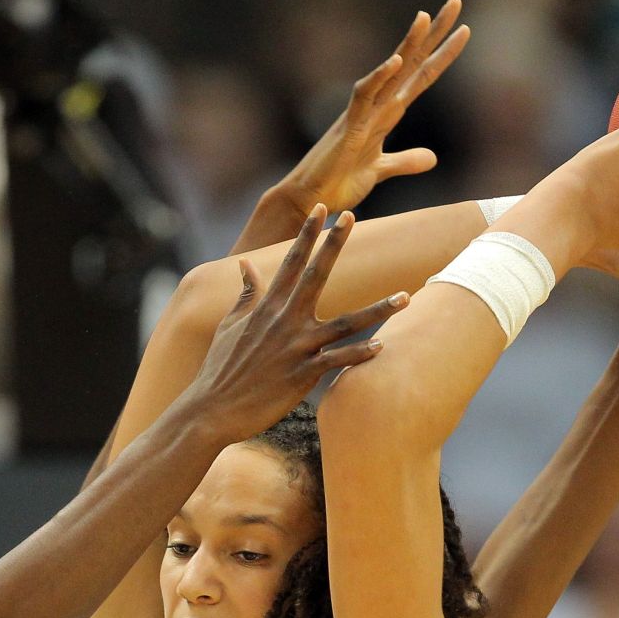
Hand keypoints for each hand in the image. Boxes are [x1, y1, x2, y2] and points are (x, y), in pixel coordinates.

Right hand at [179, 207, 407, 442]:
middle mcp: (284, 321)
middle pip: (316, 276)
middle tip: (351, 216)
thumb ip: (245, 294)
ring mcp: (296, 347)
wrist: (212, 409)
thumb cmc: (221, 369)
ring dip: (378, 310)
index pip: (290, 262)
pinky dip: (359, 355)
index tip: (320, 209)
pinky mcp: (302, 375)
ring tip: (406, 296)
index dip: (306, 234)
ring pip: (345, 324)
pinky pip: (338, 362)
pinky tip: (381, 347)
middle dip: (333, 245)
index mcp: (267, 307)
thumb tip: (245, 265)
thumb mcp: (229, 326)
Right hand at [276, 0, 469, 214]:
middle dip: (434, 32)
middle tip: (455, 0)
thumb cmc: (339, 182)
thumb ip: (405, 161)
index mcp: (387, 113)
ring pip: (389, 71)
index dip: (442, 54)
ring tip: (425, 16)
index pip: (421, 76)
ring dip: (407, 44)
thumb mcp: (381, 170)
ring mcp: (363, 113)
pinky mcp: (349, 127)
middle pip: (411, 61)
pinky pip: (364, 96)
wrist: (312, 199)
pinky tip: (395, 60)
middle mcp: (377, 106)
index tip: (464, 31)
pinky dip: (379, 78)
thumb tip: (432, 158)